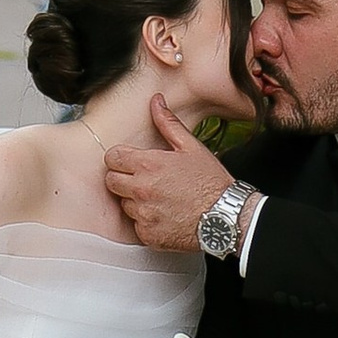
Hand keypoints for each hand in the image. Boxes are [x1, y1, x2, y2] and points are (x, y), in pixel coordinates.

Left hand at [102, 94, 233, 251]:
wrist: (225, 216)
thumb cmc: (211, 182)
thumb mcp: (191, 147)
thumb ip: (168, 123)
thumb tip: (156, 102)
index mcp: (148, 165)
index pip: (111, 158)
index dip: (120, 158)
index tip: (130, 161)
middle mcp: (141, 190)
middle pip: (111, 181)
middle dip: (123, 178)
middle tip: (143, 179)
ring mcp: (144, 215)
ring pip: (124, 204)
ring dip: (135, 200)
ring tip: (159, 197)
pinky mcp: (149, 235)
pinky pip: (137, 226)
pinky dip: (146, 221)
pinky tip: (164, 214)